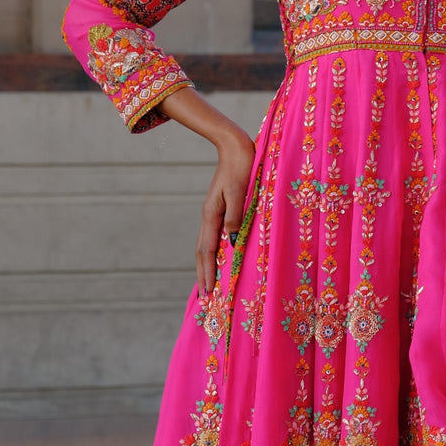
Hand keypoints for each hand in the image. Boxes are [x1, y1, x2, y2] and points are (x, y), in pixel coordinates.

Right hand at [157, 87, 255, 294]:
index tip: (209, 292)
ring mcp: (213, 213)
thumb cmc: (241, 167)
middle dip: (203, 275)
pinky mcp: (220, 209)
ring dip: (206, 267)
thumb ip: (234, 215)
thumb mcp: (239, 190)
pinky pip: (214, 237)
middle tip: (204, 298)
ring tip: (208, 284)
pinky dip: (213, 252)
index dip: (208, 272)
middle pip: (203, 252)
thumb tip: (230, 240)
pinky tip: (218, 258)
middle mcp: (209, 216)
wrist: (236, 147)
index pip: (207, 251)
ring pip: (207, 246)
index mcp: (212, 214)